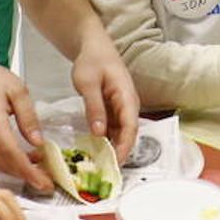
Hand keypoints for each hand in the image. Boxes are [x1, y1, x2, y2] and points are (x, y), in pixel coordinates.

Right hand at [0, 50, 49, 191]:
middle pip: (5, 164)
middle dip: (27, 177)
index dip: (29, 171)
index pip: (12, 154)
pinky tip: (26, 158)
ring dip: (19, 171)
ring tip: (41, 172)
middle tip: (47, 184)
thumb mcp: (17, 89)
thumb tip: (38, 142)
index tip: (44, 183)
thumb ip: (28, 116)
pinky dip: (10, 163)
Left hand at [70, 34, 139, 163]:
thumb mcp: (88, 83)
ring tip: (98, 166)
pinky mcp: (114, 110)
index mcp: (127, 97)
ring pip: (120, 134)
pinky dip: (105, 140)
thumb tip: (99, 133)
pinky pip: (112, 129)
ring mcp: (122, 108)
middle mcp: (129, 105)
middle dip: (119, 153)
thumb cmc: (92, 61)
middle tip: (104, 172)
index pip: (131, 128)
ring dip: (112, 149)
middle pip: (128, 134)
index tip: (114, 163)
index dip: (124, 147)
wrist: (93, 47)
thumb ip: (94, 107)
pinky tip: (95, 151)